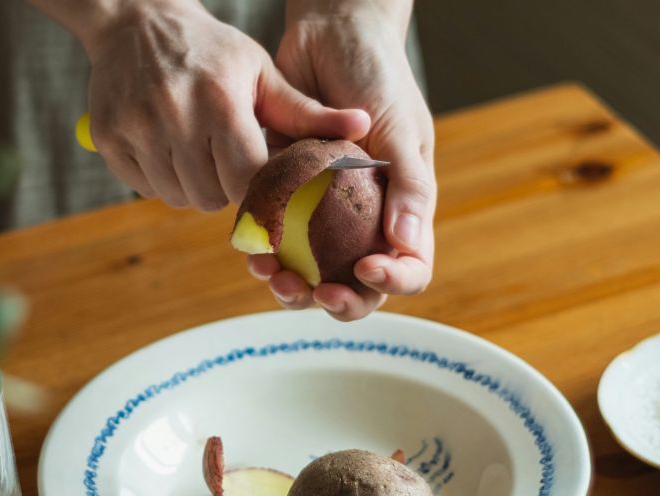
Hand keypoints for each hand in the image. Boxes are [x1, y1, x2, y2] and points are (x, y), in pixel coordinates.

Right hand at [82, 0, 369, 209]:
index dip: (259, 189)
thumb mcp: (262, 73)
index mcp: (221, 102)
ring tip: (198, 154)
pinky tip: (168, 149)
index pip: (248, 179)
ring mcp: (135, 128)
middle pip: (212, 196)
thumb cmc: (212, 52)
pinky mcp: (107, 138)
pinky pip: (144, 187)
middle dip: (226, 190)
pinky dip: (161, 180)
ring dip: (194, 188)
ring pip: (178, 197)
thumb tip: (363, 127)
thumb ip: (307, 112)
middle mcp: (174, 116)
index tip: (263, 182)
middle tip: (228, 164)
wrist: (136, 22)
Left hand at [250, 2, 435, 320]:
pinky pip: (275, 237)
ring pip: (310, 270)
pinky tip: (251, 248)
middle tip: (312, 290)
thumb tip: (406, 245)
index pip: (408, 265)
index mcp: (401, 209)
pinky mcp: (286, 195)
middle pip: (355, 283)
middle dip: (334, 298)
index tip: (364, 268)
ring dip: (291, 284)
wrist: (330, 36)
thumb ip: (409, 186)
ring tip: (270, 272)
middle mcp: (362, 218)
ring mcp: (322, 211)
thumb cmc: (377, 77)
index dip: (391, 281)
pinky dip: (264, 250)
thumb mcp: (401, 127)